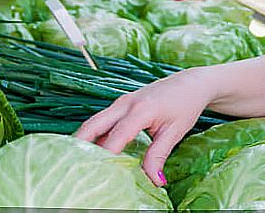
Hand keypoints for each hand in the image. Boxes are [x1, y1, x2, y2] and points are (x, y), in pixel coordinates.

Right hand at [74, 69, 214, 185]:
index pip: (116, 137)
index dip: (105, 156)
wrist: (191, 83)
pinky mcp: (121, 105)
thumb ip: (158, 156)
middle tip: (72, 166)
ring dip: (85, 141)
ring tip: (78, 163)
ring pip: (94, 122)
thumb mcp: (175, 132)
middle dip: (79, 145)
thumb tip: (154, 182)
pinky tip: (93, 153)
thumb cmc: (185, 105)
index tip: (97, 173)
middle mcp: (125, 104)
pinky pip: (102, 121)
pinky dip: (94, 136)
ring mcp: (121, 102)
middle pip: (93, 125)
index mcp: (141, 110)